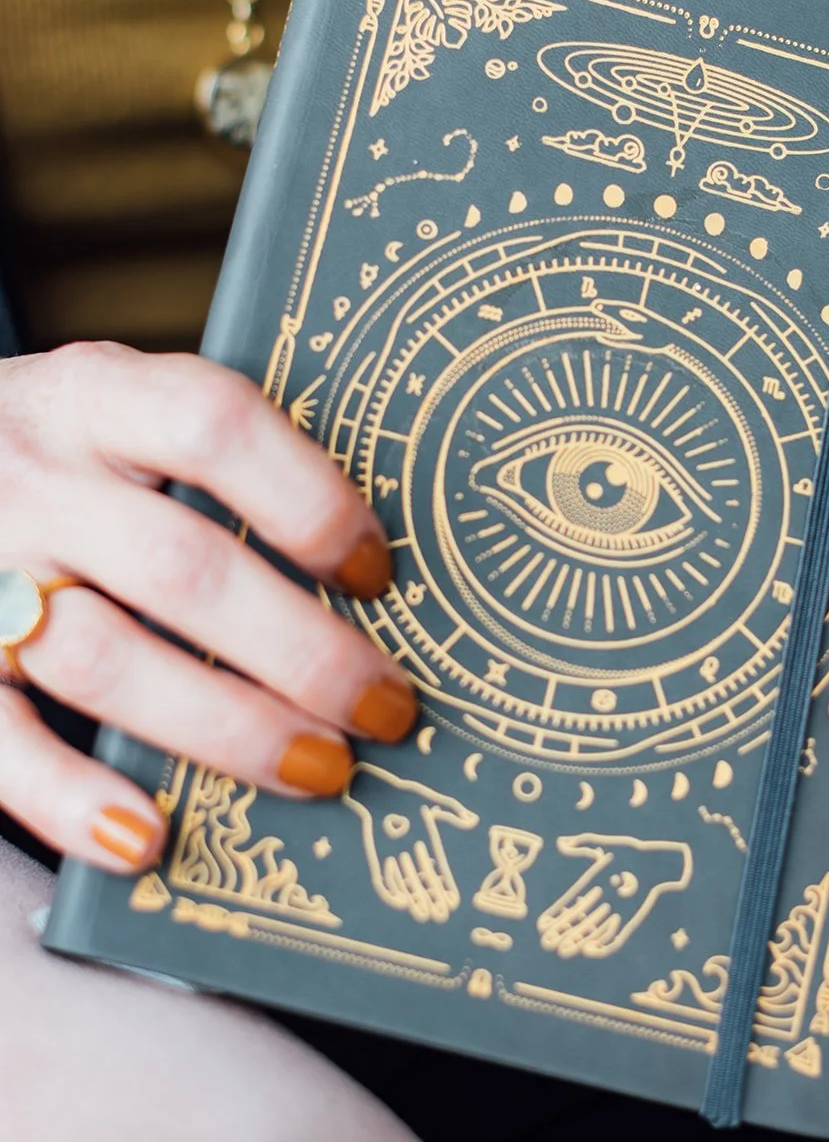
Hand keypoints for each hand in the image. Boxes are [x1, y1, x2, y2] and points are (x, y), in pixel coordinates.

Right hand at [0, 343, 416, 874]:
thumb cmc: (51, 455)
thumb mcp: (114, 415)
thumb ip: (204, 466)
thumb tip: (357, 576)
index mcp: (97, 396)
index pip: (216, 425)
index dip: (309, 500)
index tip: (376, 573)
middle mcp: (35, 477)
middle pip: (182, 566)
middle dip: (302, 650)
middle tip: (386, 707)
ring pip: (104, 658)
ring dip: (225, 727)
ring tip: (316, 769)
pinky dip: (69, 800)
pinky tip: (146, 839)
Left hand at [342, 763, 477, 922]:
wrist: (379, 791)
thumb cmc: (406, 794)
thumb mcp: (431, 801)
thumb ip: (451, 810)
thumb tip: (472, 819)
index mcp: (424, 844)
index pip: (437, 871)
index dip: (445, 887)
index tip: (454, 902)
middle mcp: (410, 854)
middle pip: (423, 883)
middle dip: (431, 900)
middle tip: (441, 917)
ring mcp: (394, 857)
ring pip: (405, 885)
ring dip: (414, 901)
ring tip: (423, 915)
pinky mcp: (377, 858)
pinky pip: (384, 880)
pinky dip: (392, 892)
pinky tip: (402, 903)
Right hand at [537, 833, 691, 958]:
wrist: (656, 862)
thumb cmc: (633, 852)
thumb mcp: (607, 846)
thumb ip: (584, 842)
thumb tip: (561, 842)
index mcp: (592, 888)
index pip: (569, 906)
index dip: (555, 916)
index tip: (540, 926)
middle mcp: (600, 905)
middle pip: (577, 924)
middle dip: (562, 935)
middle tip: (546, 945)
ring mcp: (613, 915)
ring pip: (591, 934)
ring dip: (577, 944)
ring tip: (562, 951)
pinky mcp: (628, 924)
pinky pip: (613, 941)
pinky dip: (601, 947)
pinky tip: (587, 951)